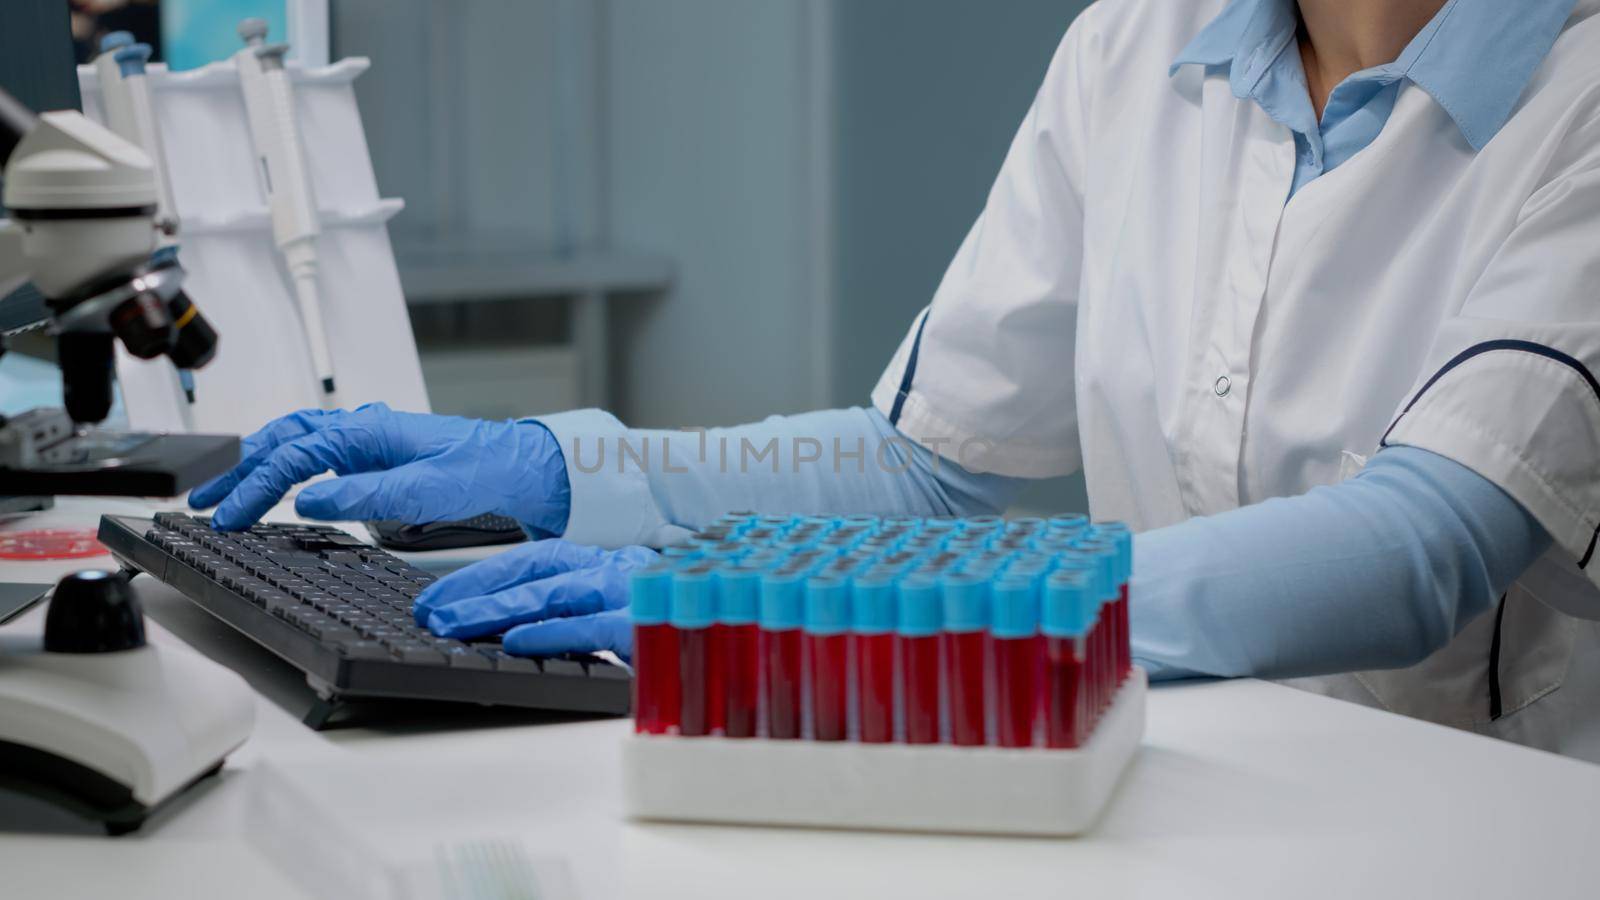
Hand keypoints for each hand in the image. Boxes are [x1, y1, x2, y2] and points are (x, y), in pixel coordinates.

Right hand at [189, 402, 568, 531]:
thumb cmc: (486, 471)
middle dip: (238, 469)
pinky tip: (276, 479)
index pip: (294, 456)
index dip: (255, 487)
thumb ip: (369, 494)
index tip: (227, 516)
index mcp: (369, 431)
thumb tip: (311, 499)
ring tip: (224, 489)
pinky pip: (317, 451)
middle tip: (202, 500)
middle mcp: (364, 428)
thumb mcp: (429, 489)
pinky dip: (285, 463)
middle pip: (282, 440)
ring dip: (257, 463)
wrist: (524, 467)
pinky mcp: (378, 453)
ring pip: (296, 441)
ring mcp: (370, 439)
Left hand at [413, 539, 657, 659]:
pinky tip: (520, 642)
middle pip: (536, 573)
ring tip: (459, 627)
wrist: (740, 606)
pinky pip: (595, 626)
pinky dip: (555, 632)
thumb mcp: (614, 600)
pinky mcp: (649, 623)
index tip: (433, 598)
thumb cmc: (669, 610)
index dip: (478, 575)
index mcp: (600, 559)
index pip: (531, 558)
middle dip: (477, 593)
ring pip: (559, 593)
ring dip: (503, 608)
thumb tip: (497, 624)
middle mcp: (612, 568)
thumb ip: (569, 604)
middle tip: (433, 616)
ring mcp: (632, 592)